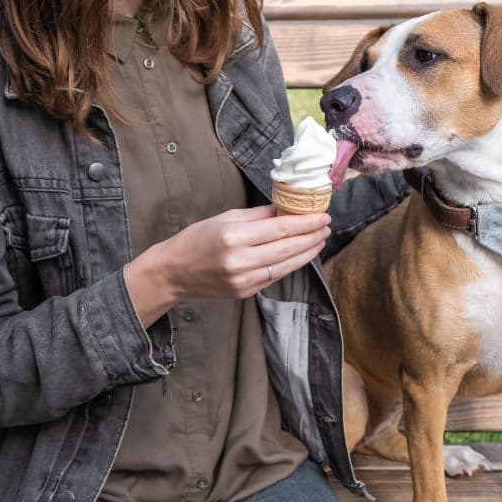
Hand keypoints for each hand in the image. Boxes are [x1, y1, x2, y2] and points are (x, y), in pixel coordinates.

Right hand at [124, 206, 330, 327]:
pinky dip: (290, 265)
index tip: (322, 215)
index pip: (280, 229)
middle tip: (327, 227)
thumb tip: (286, 208)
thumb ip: (257, 215)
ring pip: (286, 266)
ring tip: (320, 240)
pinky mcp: (245, 293)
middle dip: (311, 237)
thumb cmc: (196, 239)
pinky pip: (275, 277)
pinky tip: (301, 255)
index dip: (305, 223)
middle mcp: (241, 261)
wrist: (174, 273)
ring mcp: (244, 280)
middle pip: (287, 249)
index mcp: (234, 237)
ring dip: (307, 253)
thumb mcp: (224, 218)